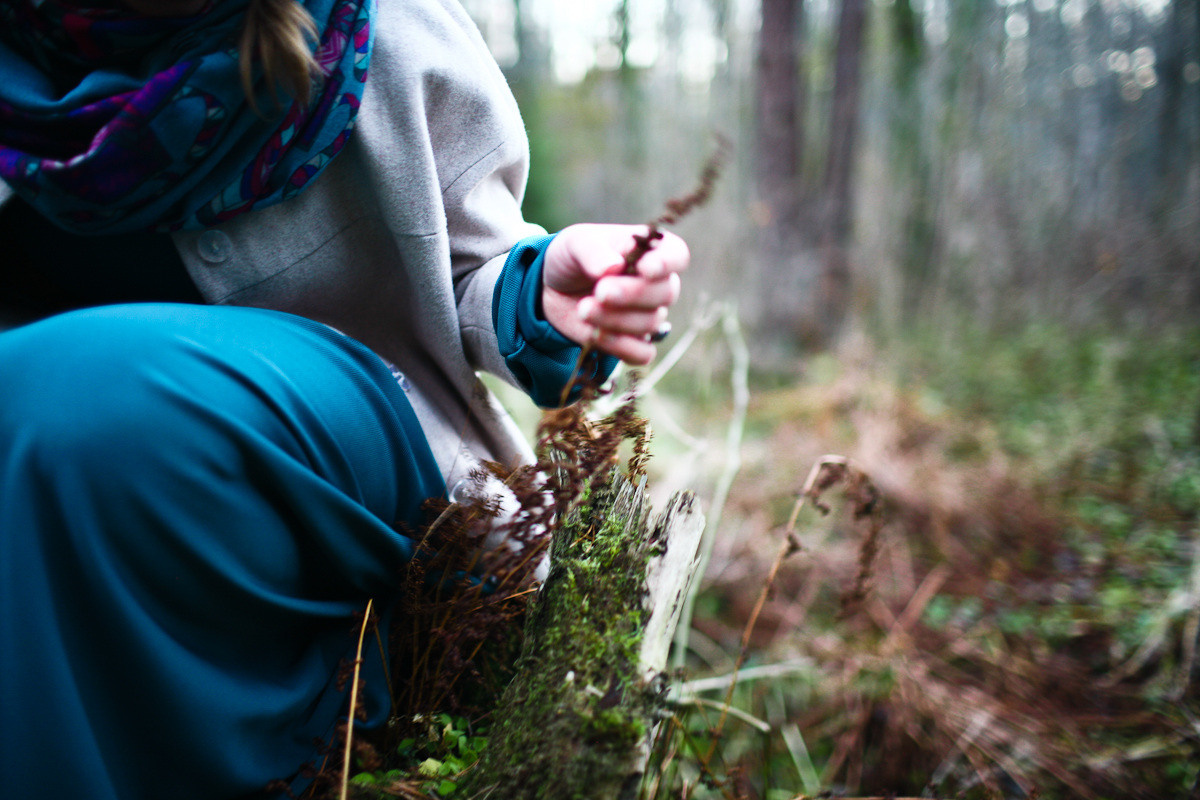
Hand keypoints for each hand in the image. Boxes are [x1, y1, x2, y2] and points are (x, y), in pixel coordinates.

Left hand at [541, 223, 688, 364]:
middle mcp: (656, 283)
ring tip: (583, 309)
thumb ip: (593, 252)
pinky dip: (621, 347)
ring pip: (651, 323)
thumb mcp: (575, 244)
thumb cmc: (573, 258)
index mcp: (650, 250)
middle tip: (600, 291)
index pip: (676, 254)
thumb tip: (612, 267)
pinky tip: (595, 335)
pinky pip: (643, 354)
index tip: (645, 269)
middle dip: (633, 294)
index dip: (666, 263)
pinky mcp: (633, 341)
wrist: (554, 288)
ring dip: (615, 319)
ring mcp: (647, 314)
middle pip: (666, 293)